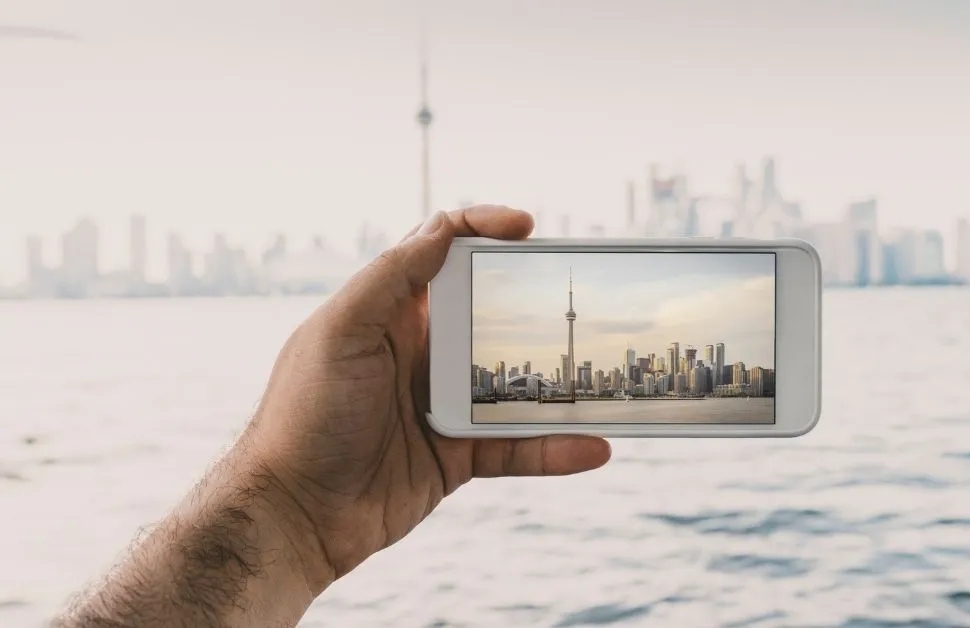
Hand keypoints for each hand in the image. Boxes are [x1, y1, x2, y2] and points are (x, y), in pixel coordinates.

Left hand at [239, 205, 610, 591]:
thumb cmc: (303, 415)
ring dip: (558, 381)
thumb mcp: (339, 332)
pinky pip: (517, 447)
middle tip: (580, 295)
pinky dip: (555, 448)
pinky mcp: (457, 456)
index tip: (526, 227)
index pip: (443, 254)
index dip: (483, 231)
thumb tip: (444, 227)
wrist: (292, 516)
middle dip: (537, 303)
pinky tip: (594, 447)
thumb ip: (391, 278)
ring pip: (515, 384)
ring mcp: (443, 404)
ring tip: (603, 373)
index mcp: (390, 312)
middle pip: (492, 315)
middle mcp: (421, 351)